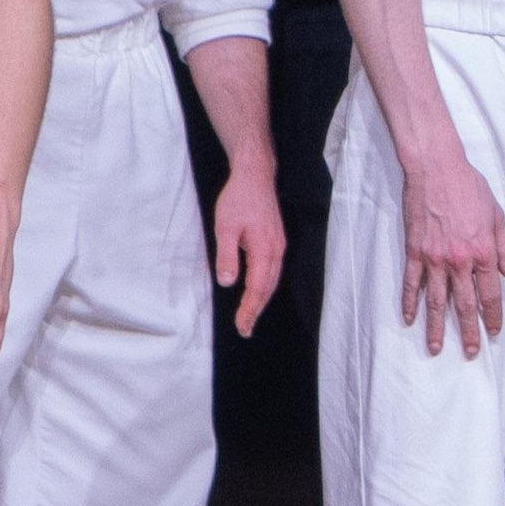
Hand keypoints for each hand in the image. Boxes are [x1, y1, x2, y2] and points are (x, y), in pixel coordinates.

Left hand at [210, 161, 286, 335]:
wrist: (256, 176)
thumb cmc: (239, 199)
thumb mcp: (225, 227)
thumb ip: (227, 256)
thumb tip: (228, 282)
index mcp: (264, 250)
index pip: (257, 288)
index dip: (249, 309)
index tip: (242, 326)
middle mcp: (276, 251)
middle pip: (268, 288)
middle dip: (256, 310)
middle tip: (245, 329)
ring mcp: (279, 245)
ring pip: (273, 280)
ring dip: (262, 299)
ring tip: (251, 314)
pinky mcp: (276, 240)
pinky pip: (273, 270)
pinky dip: (266, 286)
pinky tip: (258, 289)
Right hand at [398, 144, 504, 358]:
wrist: (436, 170)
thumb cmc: (470, 189)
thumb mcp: (497, 216)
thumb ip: (504, 248)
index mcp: (483, 253)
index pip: (491, 294)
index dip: (492, 316)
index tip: (493, 333)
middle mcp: (459, 261)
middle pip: (465, 304)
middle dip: (468, 331)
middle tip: (469, 352)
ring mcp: (434, 259)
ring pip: (436, 301)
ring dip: (436, 327)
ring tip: (437, 348)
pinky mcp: (414, 252)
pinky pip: (411, 283)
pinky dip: (410, 303)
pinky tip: (410, 319)